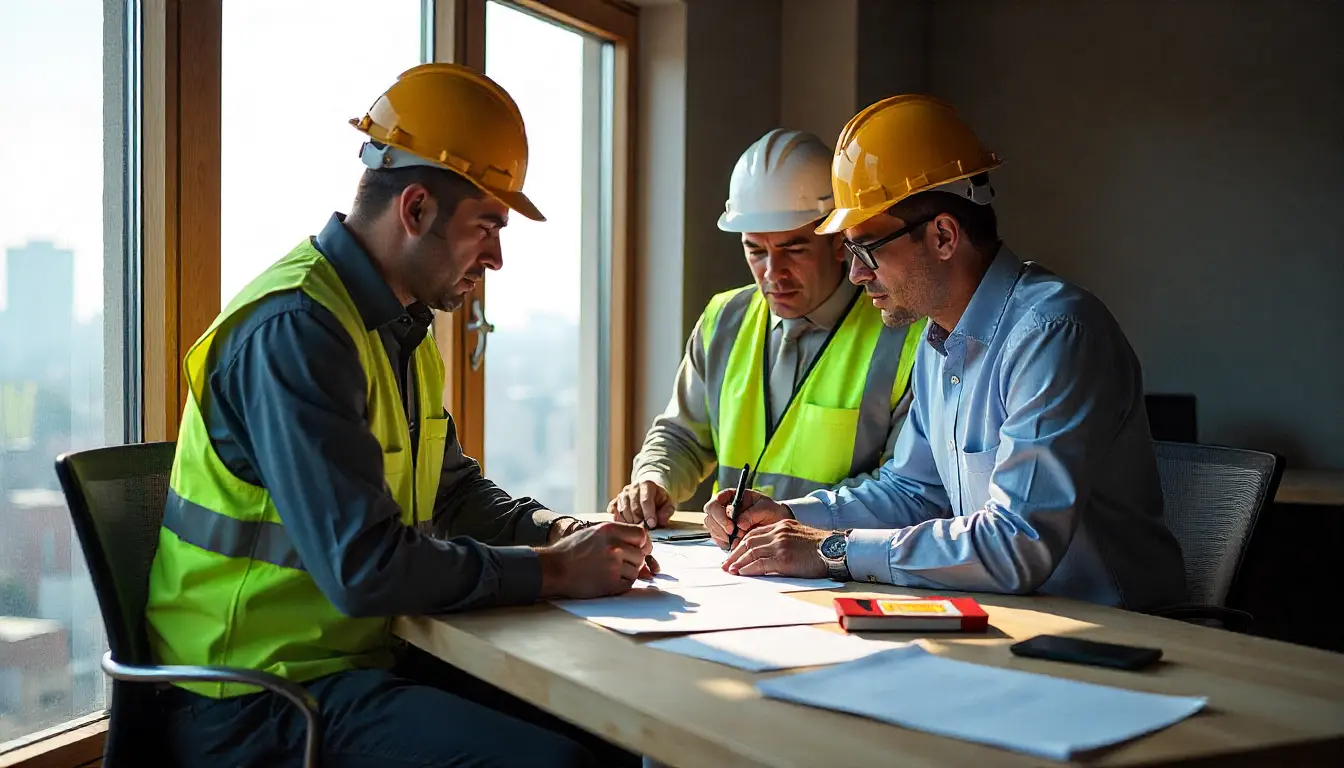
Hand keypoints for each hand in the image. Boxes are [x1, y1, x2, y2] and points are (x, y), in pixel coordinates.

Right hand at [538, 521, 658, 598]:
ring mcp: (613, 565)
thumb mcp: (594, 533)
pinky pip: (628, 584)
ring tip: (608, 571)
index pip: (642, 534)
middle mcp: (614, 546)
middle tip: (619, 563)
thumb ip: (618, 537)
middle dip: (634, 560)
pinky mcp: (611, 583)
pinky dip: (621, 584)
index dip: (642, 543)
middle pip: (641, 555)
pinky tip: (606, 579)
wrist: (554, 569)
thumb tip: (644, 550)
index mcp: (610, 530)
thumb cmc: (572, 551)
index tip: (638, 549)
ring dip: (627, 573)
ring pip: (636, 571)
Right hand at [607, 479, 673, 527]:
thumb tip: (660, 520)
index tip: (652, 525)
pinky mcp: (616, 500)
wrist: (648, 490)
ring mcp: (622, 494)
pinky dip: (618, 519)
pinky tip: (625, 525)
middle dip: (640, 521)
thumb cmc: (658, 498)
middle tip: (645, 530)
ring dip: (630, 522)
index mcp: (646, 484)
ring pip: (622, 510)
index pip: (645, 500)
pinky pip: (614, 511)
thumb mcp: (667, 503)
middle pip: (633, 507)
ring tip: (637, 528)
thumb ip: (667, 511)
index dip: (648, 514)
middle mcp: (632, 487)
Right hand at [703, 488, 792, 549]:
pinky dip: (726, 543)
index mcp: (732, 496)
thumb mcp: (766, 508)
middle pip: (710, 517)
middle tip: (735, 535)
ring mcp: (723, 522)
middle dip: (721, 528)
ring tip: (740, 539)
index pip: (715, 502)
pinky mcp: (725, 534)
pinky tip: (737, 543)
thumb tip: (740, 523)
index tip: (731, 526)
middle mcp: (725, 508)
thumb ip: (753, 513)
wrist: (777, 524)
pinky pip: (718, 540)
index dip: (719, 514)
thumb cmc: (771, 511)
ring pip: (712, 529)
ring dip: (724, 537)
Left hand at [721, 519, 827, 578]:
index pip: (754, 534)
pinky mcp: (784, 558)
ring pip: (752, 552)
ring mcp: (780, 545)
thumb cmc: (821, 547)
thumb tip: (768, 555)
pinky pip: (760, 564)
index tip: (734, 554)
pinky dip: (748, 569)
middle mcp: (778, 532)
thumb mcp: (798, 536)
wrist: (837, 550)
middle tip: (726, 564)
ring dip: (738, 562)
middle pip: (748, 542)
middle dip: (735, 554)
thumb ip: (782, 541)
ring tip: (730, 570)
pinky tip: (742, 573)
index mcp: (781, 526)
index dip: (741, 544)